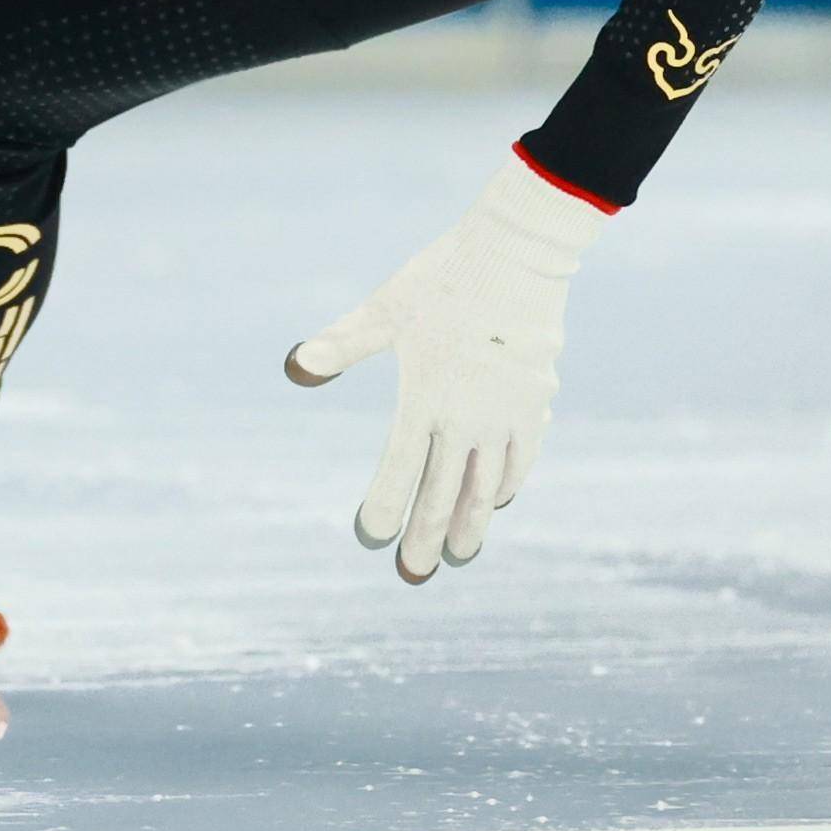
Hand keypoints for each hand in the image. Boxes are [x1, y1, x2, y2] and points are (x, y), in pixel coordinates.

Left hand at [286, 153, 611, 580]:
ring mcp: (506, 416)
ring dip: (472, 524)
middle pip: (443, 493)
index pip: (399, 470)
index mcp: (424, 398)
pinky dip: (506, 485)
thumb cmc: (442, 280)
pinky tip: (497, 501)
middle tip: (413, 575)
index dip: (384, 507)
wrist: (518, 256)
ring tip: (459, 555)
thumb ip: (341, 345)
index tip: (370, 537)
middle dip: (425, 538)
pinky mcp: (536, 405)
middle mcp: (466, 418)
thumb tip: (294, 367)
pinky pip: (521, 459)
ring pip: (487, 487)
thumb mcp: (384, 310)